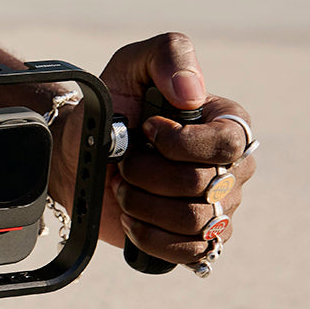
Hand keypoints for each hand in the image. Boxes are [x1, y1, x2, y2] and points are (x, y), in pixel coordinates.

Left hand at [60, 33, 254, 263]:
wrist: (76, 154)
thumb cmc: (109, 106)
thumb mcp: (131, 64)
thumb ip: (168, 55)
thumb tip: (193, 93)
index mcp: (227, 124)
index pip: (228, 143)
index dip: (180, 144)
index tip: (146, 130)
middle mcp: (233, 168)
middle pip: (205, 187)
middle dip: (148, 174)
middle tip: (125, 163)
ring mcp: (218, 209)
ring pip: (195, 222)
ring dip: (144, 205)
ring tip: (124, 188)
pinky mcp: (196, 241)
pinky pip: (190, 253)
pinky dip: (150, 237)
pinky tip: (131, 216)